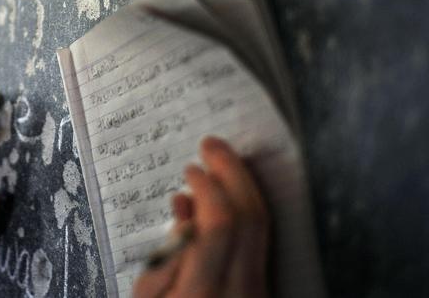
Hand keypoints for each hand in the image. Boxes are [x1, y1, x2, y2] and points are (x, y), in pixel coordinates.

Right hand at [134, 137, 269, 297]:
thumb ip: (166, 256)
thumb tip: (186, 209)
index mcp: (202, 293)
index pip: (221, 222)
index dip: (210, 186)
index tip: (193, 166)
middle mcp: (242, 294)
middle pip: (251, 219)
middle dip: (234, 174)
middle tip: (214, 146)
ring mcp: (258, 297)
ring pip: (262, 231)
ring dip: (241, 192)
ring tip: (217, 169)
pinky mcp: (263, 296)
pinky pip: (258, 249)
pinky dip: (242, 219)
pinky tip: (221, 207)